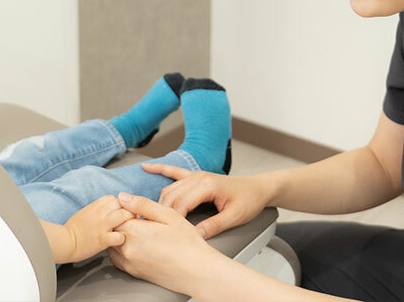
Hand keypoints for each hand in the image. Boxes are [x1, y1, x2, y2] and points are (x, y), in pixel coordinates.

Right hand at [60, 195, 133, 262]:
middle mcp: (100, 213)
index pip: (114, 199)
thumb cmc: (72, 229)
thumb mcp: (84, 212)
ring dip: (128, 222)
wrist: (64, 241)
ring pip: (124, 216)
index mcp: (95, 206)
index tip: (120, 211)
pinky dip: (121, 239)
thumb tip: (105, 209)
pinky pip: (120, 236)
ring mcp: (102, 225)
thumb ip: (96, 209)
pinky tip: (119, 241)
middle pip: (122, 205)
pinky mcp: (103, 239)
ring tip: (127, 229)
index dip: (119, 205)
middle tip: (130, 219)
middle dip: (127, 211)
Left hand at [108, 192, 222, 294]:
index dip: (126, 209)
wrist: (196, 271)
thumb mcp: (168, 215)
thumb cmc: (187, 242)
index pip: (115, 213)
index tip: (139, 211)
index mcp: (134, 231)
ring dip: (121, 235)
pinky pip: (116, 256)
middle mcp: (126, 248)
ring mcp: (127, 262)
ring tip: (142, 233)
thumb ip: (142, 204)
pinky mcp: (131, 272)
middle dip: (122, 221)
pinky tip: (139, 245)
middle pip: (112, 228)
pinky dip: (121, 248)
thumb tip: (122, 197)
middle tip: (142, 221)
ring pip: (112, 242)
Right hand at [142, 163, 269, 238]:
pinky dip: (159, 168)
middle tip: (149, 228)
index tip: (160, 232)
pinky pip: (174, 171)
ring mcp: (196, 175)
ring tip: (146, 214)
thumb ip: (214, 225)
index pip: (180, 203)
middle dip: (159, 212)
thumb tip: (195, 235)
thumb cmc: (249, 200)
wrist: (258, 188)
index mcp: (207, 185)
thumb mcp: (235, 216)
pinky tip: (147, 167)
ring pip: (169, 189)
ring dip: (158, 202)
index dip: (169, 219)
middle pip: (171, 196)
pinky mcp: (196, 176)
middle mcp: (198, 177)